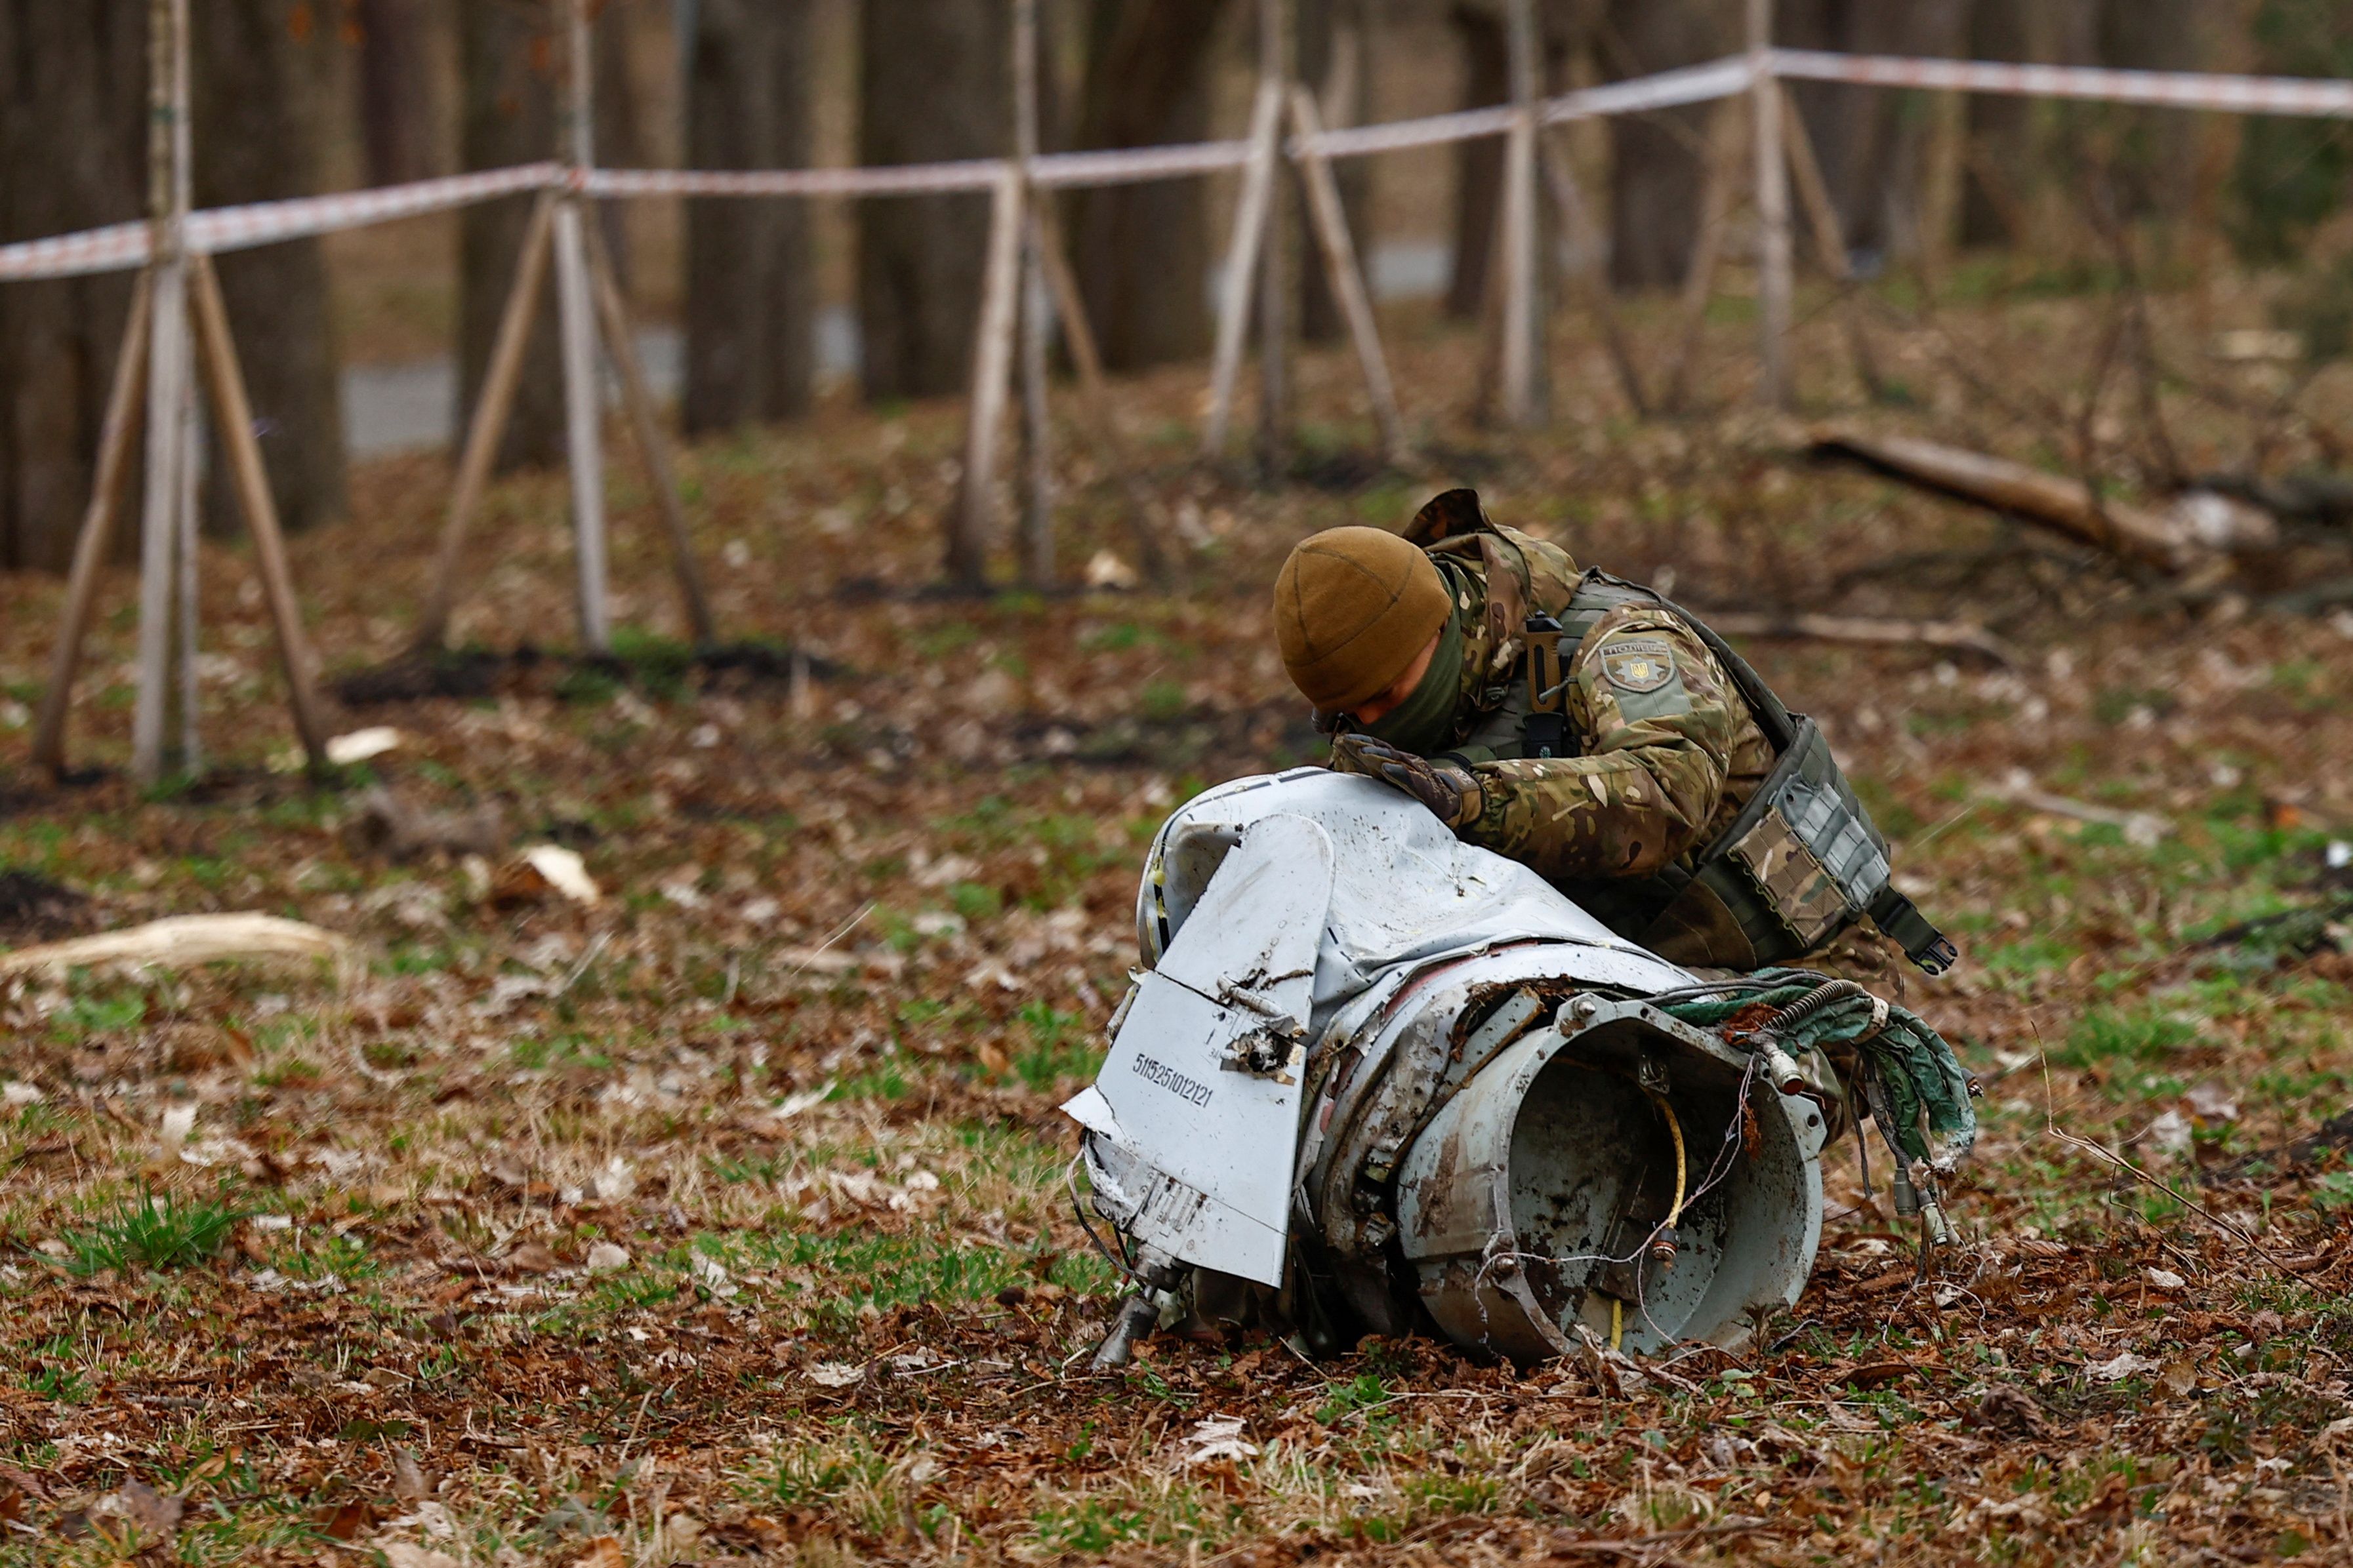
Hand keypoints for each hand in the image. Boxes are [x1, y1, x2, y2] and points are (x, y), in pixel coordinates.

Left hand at [1329, 734, 1481, 826]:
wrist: (1452, 801)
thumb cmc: (1418, 793)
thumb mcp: (1393, 781)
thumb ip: (1373, 773)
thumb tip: (1345, 768)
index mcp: (1397, 762)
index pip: (1375, 749)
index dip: (1358, 744)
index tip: (1338, 741)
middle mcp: (1406, 764)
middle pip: (1382, 751)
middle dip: (1362, 745)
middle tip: (1344, 742)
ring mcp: (1417, 774)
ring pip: (1395, 761)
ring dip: (1377, 756)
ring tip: (1361, 752)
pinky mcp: (1426, 788)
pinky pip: (1411, 779)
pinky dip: (1398, 773)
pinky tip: (1386, 769)